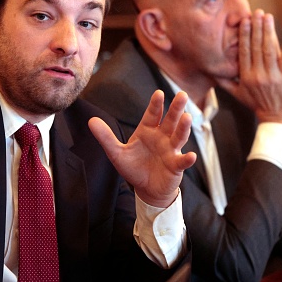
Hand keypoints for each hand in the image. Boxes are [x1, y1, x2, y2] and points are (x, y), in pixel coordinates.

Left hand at [88, 90, 195, 207]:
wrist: (146, 188)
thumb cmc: (133, 167)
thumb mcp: (116, 152)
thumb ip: (106, 137)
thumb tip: (91, 120)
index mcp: (147, 131)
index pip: (152, 114)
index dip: (156, 104)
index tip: (159, 93)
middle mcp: (161, 137)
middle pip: (170, 120)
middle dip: (176, 108)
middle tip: (182, 95)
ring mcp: (170, 150)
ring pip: (178, 136)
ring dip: (183, 128)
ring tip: (187, 117)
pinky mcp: (175, 166)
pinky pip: (182, 161)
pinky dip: (187, 159)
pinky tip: (191, 156)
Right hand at [216, 9, 281, 127]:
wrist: (277, 118)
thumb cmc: (257, 104)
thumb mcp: (238, 95)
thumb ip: (225, 82)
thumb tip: (211, 73)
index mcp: (246, 76)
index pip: (244, 52)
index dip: (244, 35)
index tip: (245, 22)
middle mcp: (258, 74)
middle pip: (256, 47)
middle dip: (257, 28)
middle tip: (257, 13)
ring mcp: (274, 75)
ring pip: (270, 50)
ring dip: (269, 32)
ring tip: (268, 17)